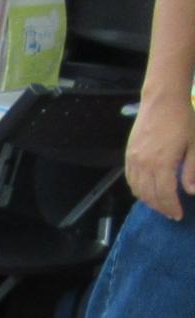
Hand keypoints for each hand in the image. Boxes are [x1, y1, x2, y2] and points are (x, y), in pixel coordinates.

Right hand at [125, 93, 194, 218]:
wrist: (162, 101)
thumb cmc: (183, 120)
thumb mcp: (194, 144)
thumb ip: (191, 169)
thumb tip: (190, 191)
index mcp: (163, 164)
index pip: (165, 194)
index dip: (172, 207)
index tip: (178, 215)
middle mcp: (145, 166)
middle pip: (150, 195)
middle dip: (161, 207)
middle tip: (170, 213)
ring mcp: (134, 161)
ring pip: (138, 190)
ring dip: (148, 201)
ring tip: (159, 204)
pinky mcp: (129, 156)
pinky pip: (130, 180)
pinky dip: (137, 190)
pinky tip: (145, 191)